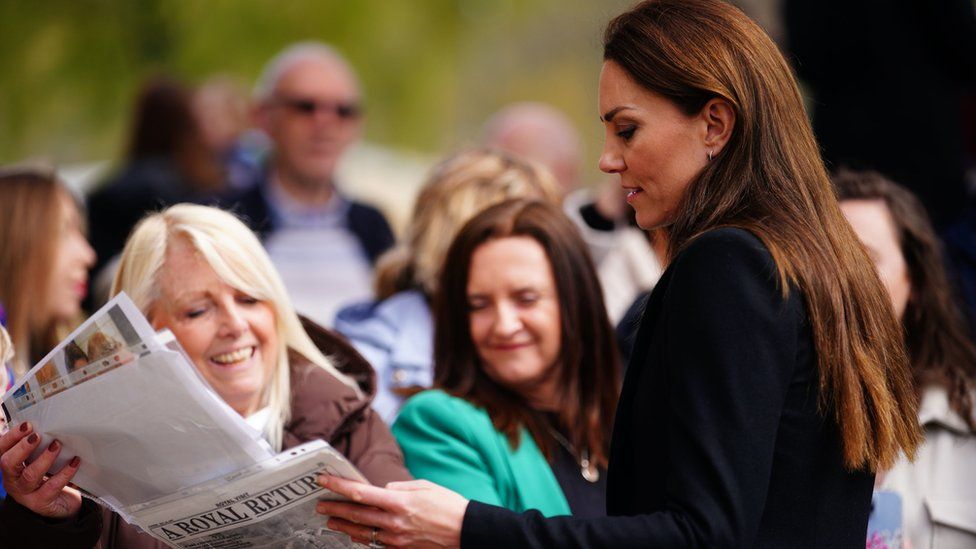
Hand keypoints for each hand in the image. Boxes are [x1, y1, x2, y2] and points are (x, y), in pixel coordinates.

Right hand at [0, 422, 81, 518]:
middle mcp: (13, 480)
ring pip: (30, 476)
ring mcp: (25, 493)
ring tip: (57, 445)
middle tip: (37, 435)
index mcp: (10, 467)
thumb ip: (39, 447)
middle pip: (8, 463)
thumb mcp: (40, 461)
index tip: (27, 425)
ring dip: (44, 458)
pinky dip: (65, 472)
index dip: (11, 437)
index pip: (2, 450)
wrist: (61, 505)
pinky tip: (74, 462)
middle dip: (22, 448)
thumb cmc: (49, 477)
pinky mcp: (41, 502)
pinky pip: (52, 486)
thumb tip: (50, 425)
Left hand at [316, 475, 467, 548]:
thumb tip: (383, 489)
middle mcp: (394, 522)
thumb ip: (400, 487)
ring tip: (332, 520)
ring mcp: (396, 539)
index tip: (323, 480)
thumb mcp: (425, 487)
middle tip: (320, 504)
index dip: (338, 486)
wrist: (467, 533)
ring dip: (344, 525)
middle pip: (356, 515)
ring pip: (362, 532)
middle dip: (335, 508)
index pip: (360, 492)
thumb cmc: (449, 506)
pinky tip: (355, 533)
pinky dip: (363, 537)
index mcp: (400, 502)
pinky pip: (375, 543)